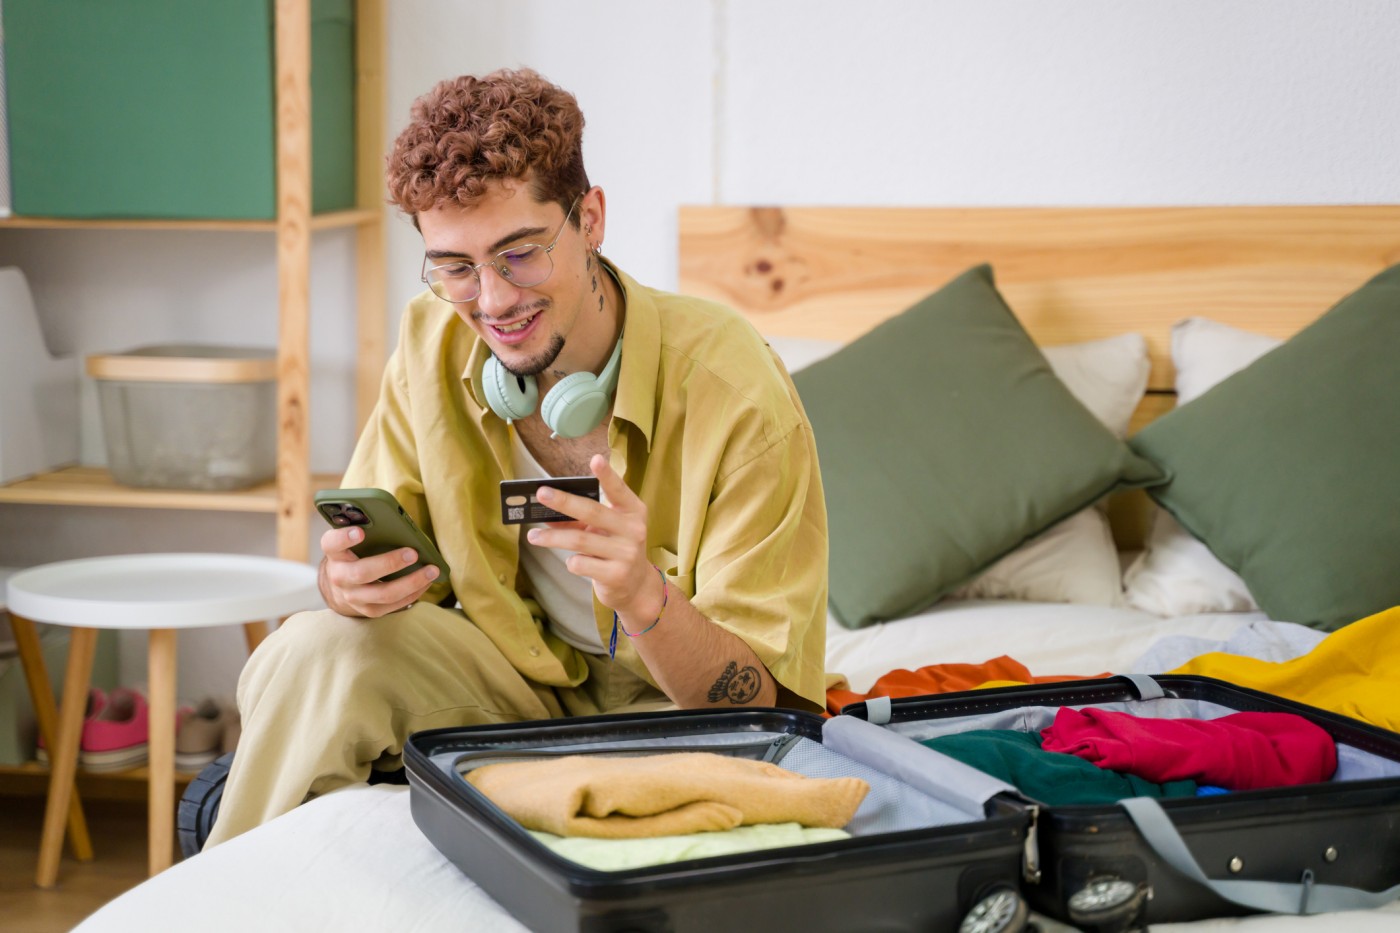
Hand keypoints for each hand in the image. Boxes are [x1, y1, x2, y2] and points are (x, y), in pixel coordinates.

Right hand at [318, 524, 439, 617]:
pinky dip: (414, 593)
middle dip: (390, 563)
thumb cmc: (354, 555)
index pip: (332, 544)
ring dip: (411, 581)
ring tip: (432, 570)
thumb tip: (402, 524)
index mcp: (335, 554)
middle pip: (363, 572)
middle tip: (413, 553)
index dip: (344, 537)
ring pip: (384, 593)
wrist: (339, 587)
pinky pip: (394, 605)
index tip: (360, 531)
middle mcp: (340, 577)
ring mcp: (353, 597)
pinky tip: (427, 582)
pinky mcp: (369, 610)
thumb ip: (368, 532)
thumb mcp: (352, 543)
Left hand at [524, 454, 663, 622]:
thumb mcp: (605, 531)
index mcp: (633, 512)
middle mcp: (633, 530)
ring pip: (580, 540)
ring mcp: (626, 553)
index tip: (595, 459)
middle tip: (541, 494)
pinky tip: (572, 561)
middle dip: (564, 501)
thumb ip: (581, 520)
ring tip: (533, 536)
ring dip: (552, 538)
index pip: (619, 490)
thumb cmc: (616, 549)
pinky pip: (581, 563)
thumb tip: (547, 513)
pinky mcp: (615, 575)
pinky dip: (571, 561)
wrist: (636, 586)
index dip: (608, 475)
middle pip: (593, 512)